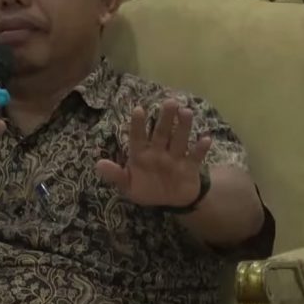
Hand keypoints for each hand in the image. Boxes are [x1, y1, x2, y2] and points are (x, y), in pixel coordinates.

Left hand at [95, 99, 210, 207]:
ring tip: (186, 112)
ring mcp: (175, 157)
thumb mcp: (128, 185)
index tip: (138, 109)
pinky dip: (201, 149)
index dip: (138, 124)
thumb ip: (115, 175)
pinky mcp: (190, 166)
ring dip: (183, 127)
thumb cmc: (146, 188)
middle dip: (165, 118)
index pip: (138, 137)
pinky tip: (206, 139)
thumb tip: (98, 165)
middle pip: (162, 133)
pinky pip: (196, 156)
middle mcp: (159, 151)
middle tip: (170, 102)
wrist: (170, 201)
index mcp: (141, 154)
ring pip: (179, 140)